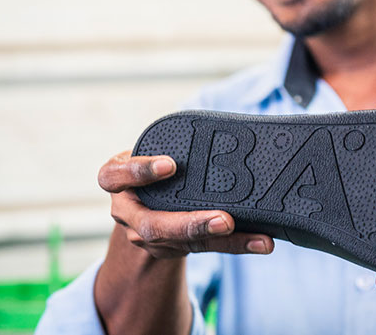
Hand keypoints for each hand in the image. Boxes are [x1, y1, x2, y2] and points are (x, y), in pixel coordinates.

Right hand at [98, 150, 273, 258]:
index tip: (170, 164)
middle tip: (224, 220)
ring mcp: (148, 237)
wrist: (138, 202)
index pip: (115, 176)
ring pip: (185, 243)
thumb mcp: (147, 150)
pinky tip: (261, 241)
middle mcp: (128, 214)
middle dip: (191, 225)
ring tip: (256, 238)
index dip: (140, 171)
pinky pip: (206, 248)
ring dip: (224, 242)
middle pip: (153, 226)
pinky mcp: (172, 249)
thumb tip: (224, 127)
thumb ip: (170, 144)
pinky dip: (236, 245)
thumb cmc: (149, 165)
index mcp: (116, 181)